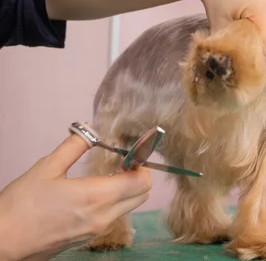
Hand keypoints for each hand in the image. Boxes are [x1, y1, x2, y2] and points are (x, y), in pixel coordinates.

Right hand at [0, 134, 151, 260]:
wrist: (2, 244)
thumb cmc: (21, 207)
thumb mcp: (46, 168)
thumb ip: (74, 147)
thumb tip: (89, 131)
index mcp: (96, 197)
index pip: (141, 182)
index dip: (141, 165)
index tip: (129, 155)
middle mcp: (103, 216)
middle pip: (141, 195)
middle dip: (138, 176)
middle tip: (122, 164)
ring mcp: (97, 230)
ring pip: (129, 207)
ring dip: (126, 190)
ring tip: (106, 177)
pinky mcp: (88, 238)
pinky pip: (113, 217)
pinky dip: (113, 203)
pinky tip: (93, 194)